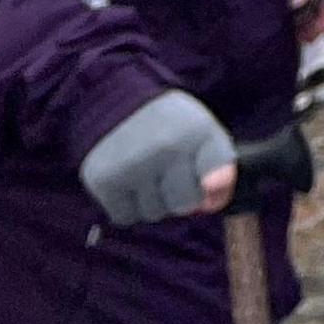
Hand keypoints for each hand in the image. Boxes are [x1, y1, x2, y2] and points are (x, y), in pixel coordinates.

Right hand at [78, 89, 234, 224]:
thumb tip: (209, 206)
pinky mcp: (103, 179)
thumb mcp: (205, 134)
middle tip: (170, 174)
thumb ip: (220, 170)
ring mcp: (133, 164)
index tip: (209, 185)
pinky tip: (128, 183)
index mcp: (198, 132)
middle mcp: (166, 147)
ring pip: (152, 214)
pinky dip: (127, 207)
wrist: (118, 106)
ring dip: (152, 202)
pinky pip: (125, 217)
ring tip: (147, 174)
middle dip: (180, 197)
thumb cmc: (171, 127)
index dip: (215, 185)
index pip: (219, 178)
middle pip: (183, 205)